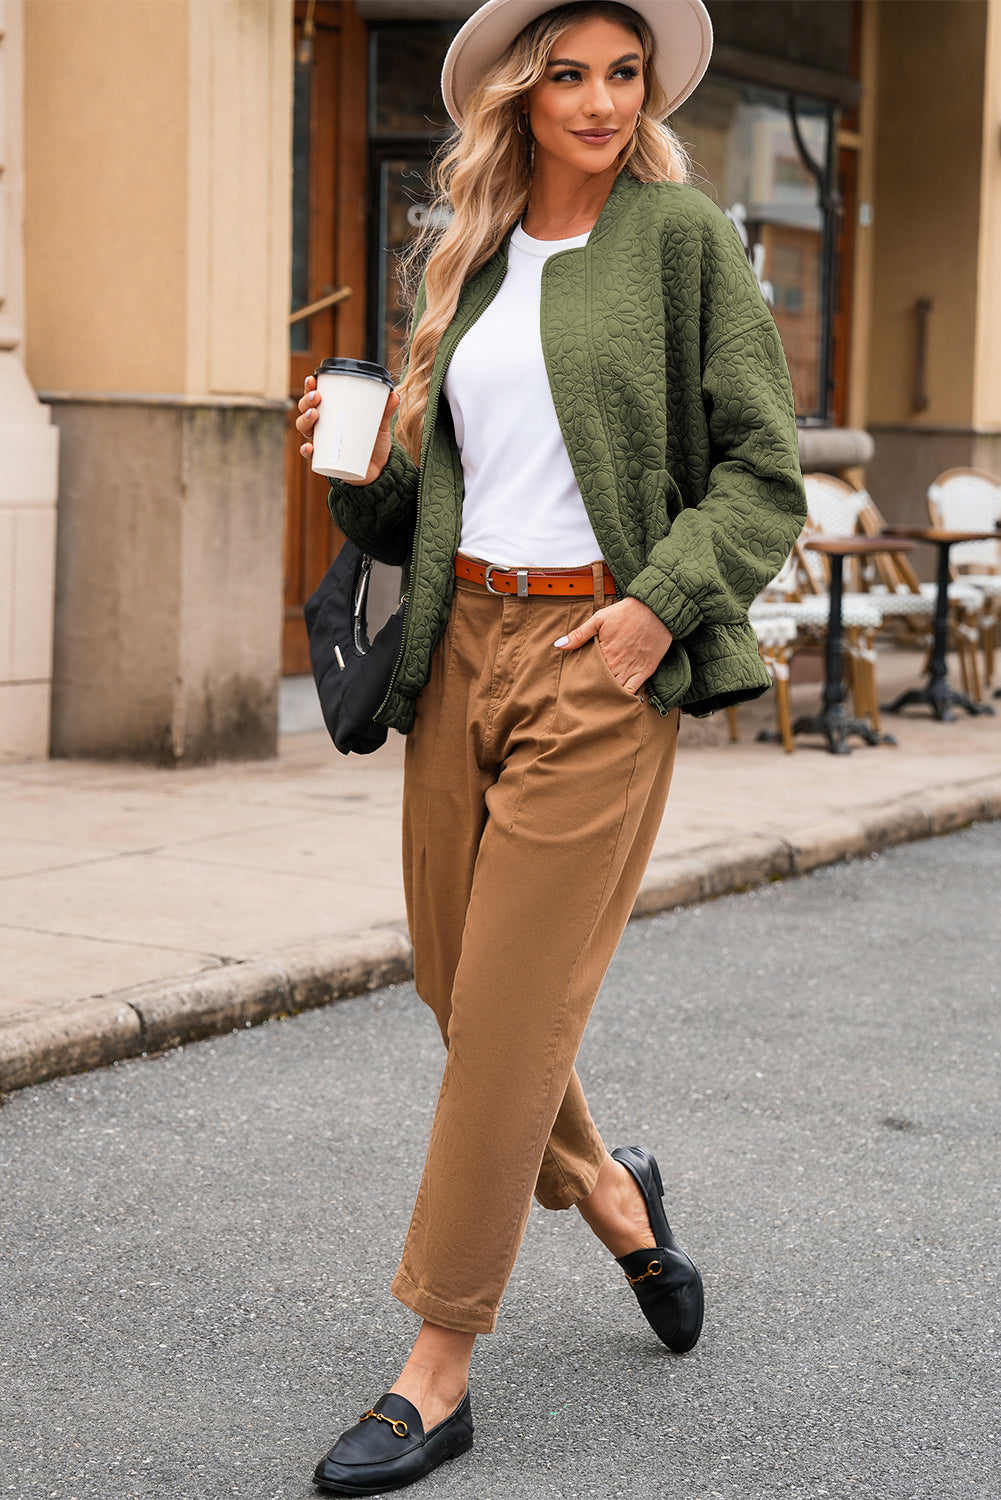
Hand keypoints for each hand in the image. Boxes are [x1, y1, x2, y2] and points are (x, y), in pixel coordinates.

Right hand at [295, 375, 400, 486]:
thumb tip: (394, 395)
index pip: (316, 397)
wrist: (379, 471)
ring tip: (314, 415)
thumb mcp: (380, 425)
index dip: (310, 388)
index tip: (312, 379)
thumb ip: (386, 411)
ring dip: (304, 420)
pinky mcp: (324, 461)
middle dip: (307, 402)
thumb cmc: (374, 444)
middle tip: (317, 397)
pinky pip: (310, 455)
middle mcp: (323, 427)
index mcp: (332, 414)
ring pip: (305, 429)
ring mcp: (322, 443)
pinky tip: (309, 446)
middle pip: (306, 410)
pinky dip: (307, 450)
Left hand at [554, 596, 672, 693]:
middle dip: (592, 690)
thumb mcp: (599, 618)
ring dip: (606, 696)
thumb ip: (579, 634)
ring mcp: (632, 669)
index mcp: (603, 652)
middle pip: (600, 684)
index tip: (574, 685)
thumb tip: (559, 644)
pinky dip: (625, 697)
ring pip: (615, 690)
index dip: (581, 680)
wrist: (656, 609)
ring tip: (597, 702)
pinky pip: (633, 690)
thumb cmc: (627, 612)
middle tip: (583, 697)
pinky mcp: (646, 670)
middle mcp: (617, 664)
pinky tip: (618, 701)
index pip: (588, 673)